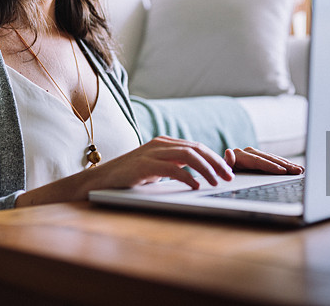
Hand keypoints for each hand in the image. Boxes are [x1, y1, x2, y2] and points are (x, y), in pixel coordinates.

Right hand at [98, 135, 235, 189]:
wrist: (101, 181)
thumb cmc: (130, 177)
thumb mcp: (156, 169)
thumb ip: (174, 167)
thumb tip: (199, 175)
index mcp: (164, 143)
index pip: (196, 147)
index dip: (215, 159)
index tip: (228, 172)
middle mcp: (160, 144)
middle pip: (195, 149)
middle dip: (216, 163)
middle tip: (229, 177)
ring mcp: (151, 153)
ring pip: (187, 155)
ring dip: (206, 169)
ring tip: (216, 182)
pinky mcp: (143, 165)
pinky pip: (171, 168)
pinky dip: (186, 176)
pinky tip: (195, 186)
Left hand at [223, 147, 303, 174]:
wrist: (219, 171)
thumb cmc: (221, 174)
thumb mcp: (221, 171)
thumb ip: (226, 163)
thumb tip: (229, 152)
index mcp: (239, 155)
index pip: (258, 161)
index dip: (271, 166)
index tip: (283, 172)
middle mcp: (247, 152)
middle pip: (269, 159)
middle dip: (284, 165)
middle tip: (297, 171)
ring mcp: (254, 154)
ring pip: (274, 159)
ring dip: (288, 164)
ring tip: (300, 170)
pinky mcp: (259, 157)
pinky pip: (274, 160)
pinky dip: (285, 164)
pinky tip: (295, 168)